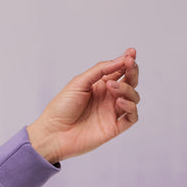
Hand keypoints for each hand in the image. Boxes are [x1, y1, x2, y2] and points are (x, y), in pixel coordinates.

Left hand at [27, 48, 140, 164]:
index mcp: (99, 86)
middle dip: (133, 72)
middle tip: (130, 64)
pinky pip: (132, 116)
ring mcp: (112, 112)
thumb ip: (100, 70)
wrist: (53, 133)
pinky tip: (119, 102)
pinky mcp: (115, 127)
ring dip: (127, 89)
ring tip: (112, 87)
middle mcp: (108, 98)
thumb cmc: (61, 107)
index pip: (119, 71)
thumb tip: (121, 59)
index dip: (127, 61)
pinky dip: (130, 107)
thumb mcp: (79, 83)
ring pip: (133, 97)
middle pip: (130, 82)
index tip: (131, 53)